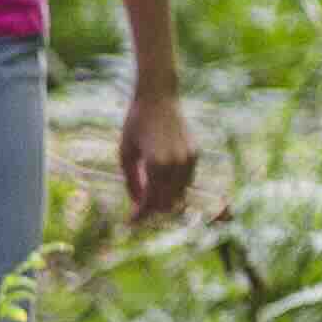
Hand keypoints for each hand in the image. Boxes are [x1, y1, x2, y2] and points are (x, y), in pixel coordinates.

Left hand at [119, 84, 197, 223]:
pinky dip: (174, 188)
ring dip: (164, 201)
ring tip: (147, 200)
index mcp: (156, 164)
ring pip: (179, 194)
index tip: (130, 222)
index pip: (151, 201)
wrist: (158, 99)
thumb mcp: (126, 154)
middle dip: (152, 211)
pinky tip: (160, 186)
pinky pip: (186, 181)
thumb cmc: (136, 125)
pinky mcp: (195, 154)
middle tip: (137, 214)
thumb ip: (132, 181)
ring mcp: (189, 159)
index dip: (140, 215)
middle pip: (167, 202)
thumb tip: (138, 204)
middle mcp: (176, 164)